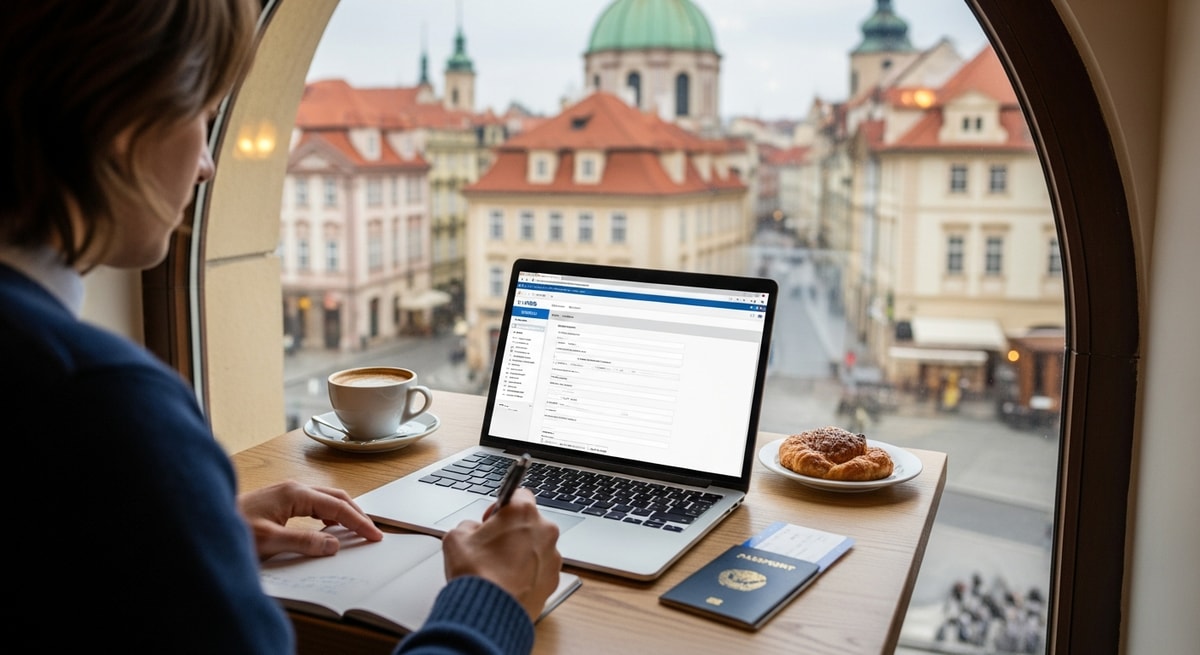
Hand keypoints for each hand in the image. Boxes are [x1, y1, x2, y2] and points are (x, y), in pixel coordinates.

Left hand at [237, 481, 383, 558]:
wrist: (205, 520)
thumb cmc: (231, 527)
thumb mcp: (269, 541)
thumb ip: (304, 542)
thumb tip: (333, 544)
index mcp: (295, 494)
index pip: (337, 506)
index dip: (358, 521)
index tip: (374, 534)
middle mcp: (293, 489)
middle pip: (336, 497)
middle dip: (356, 514)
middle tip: (371, 532)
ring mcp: (287, 493)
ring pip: (326, 499)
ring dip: (343, 513)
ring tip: (356, 530)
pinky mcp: (280, 501)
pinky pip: (314, 504)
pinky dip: (329, 514)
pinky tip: (329, 527)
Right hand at [442, 488, 561, 618]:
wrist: (488, 613)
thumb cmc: (476, 574)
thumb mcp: (456, 538)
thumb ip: (469, 525)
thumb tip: (473, 530)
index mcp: (523, 513)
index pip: (519, 494)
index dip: (502, 507)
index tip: (492, 520)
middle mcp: (544, 531)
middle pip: (529, 523)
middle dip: (513, 532)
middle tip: (492, 547)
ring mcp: (552, 557)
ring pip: (536, 547)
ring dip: (521, 553)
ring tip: (499, 569)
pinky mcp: (553, 580)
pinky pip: (540, 569)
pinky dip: (528, 574)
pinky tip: (508, 583)